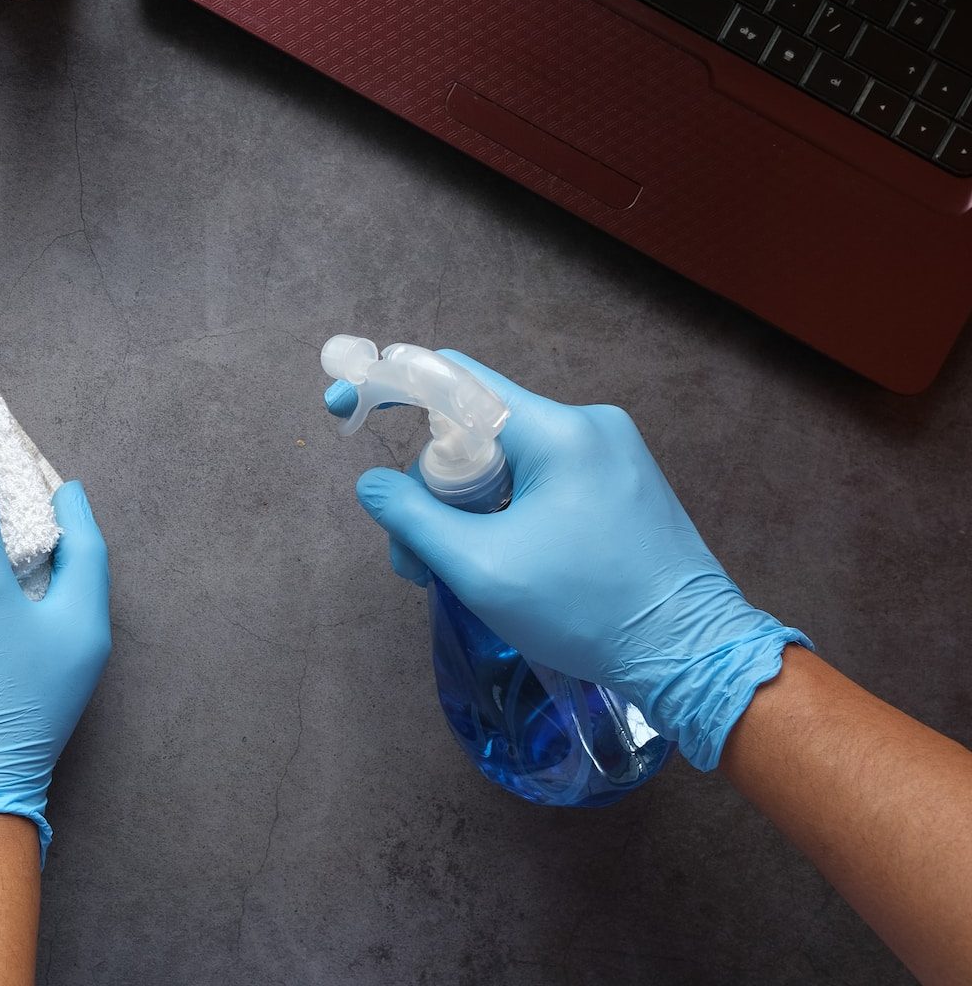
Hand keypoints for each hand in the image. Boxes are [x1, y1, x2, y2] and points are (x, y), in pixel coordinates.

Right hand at [326, 350, 808, 769]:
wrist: (692, 655)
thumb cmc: (586, 612)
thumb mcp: (481, 569)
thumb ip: (413, 518)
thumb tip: (372, 484)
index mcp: (558, 432)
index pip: (454, 379)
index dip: (389, 385)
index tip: (343, 404)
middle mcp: (588, 425)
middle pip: (476, 429)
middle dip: (431, 486)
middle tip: (415, 557)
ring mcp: (612, 453)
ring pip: (507, 460)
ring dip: (467, 508)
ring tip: (456, 573)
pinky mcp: (622, 484)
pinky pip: (541, 479)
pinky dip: (505, 512)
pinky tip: (501, 561)